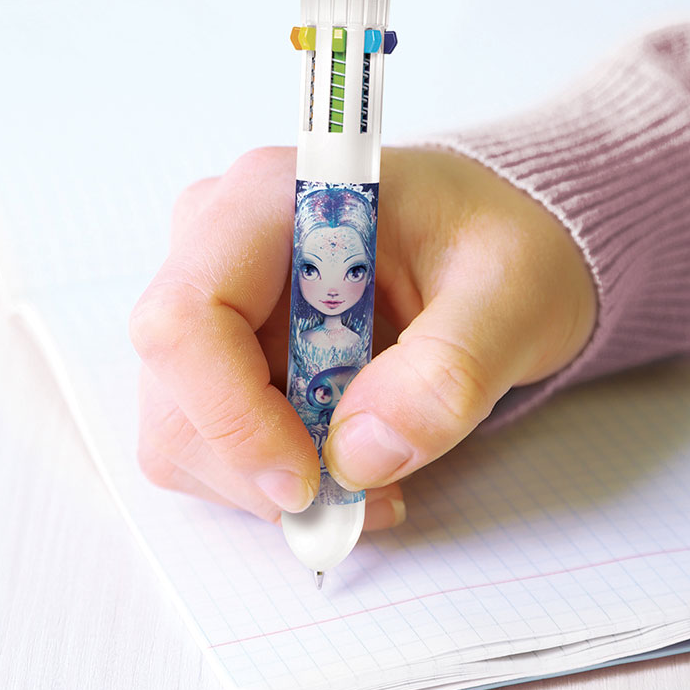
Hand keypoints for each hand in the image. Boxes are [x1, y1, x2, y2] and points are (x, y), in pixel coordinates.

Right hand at [129, 146, 595, 529]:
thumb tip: (357, 455)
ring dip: (270, 482)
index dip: (231, 414)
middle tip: (367, 490)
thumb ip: (449, 370)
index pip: (187, 317)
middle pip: (176, 388)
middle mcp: (217, 242)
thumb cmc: (497, 244)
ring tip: (373, 478)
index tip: (311, 477)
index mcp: (272, 199)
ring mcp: (211, 299)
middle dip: (262, 465)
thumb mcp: (513, 294)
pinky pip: (208, 442)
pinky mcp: (219, 351)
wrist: (486, 246)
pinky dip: (270, 479)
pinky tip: (345, 463)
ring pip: (183, 429)